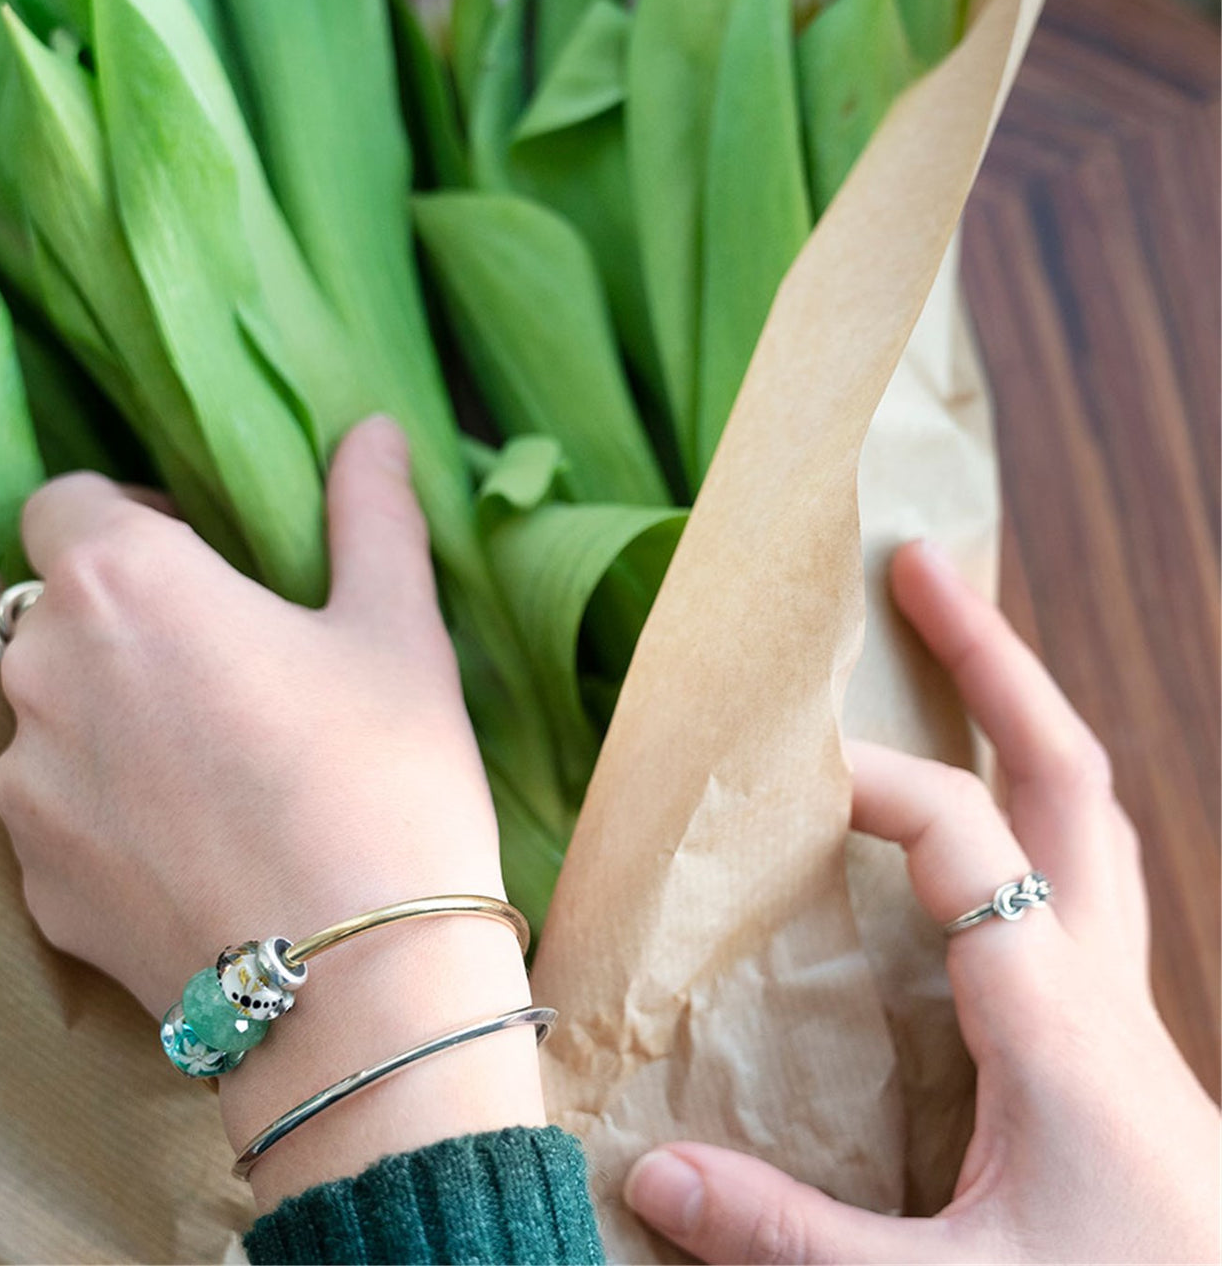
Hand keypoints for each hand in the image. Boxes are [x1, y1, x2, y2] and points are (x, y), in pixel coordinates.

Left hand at [0, 416, 543, 1206]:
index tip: (203, 562)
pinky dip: (108, 809)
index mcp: (123, 584)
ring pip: (53, 714)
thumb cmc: (384, 775)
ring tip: (218, 767)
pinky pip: (59, 813)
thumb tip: (375, 431)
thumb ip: (371, 514)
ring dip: (111, 715)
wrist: (357, 986)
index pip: (65, 500)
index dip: (130, 519)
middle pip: (57, 610)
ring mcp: (27, 788)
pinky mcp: (36, 885)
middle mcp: (42, 673)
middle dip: (128, 620)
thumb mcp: (397, 629)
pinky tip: (199, 845)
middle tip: (233, 668)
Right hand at [624, 540, 1219, 1263]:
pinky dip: (1026, 810)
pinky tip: (968, 831)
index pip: (960, 837)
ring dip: (1020, 721)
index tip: (780, 776)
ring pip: (1088, 817)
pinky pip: (1076, 881)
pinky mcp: (1110, 1042)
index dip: (869, 782)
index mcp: (1055, 1021)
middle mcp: (1099, 987)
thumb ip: (789, 1235)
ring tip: (949, 657)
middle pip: (1067, 774)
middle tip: (918, 568)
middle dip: (992, 658)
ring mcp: (1118, 1010)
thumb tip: (650, 1171)